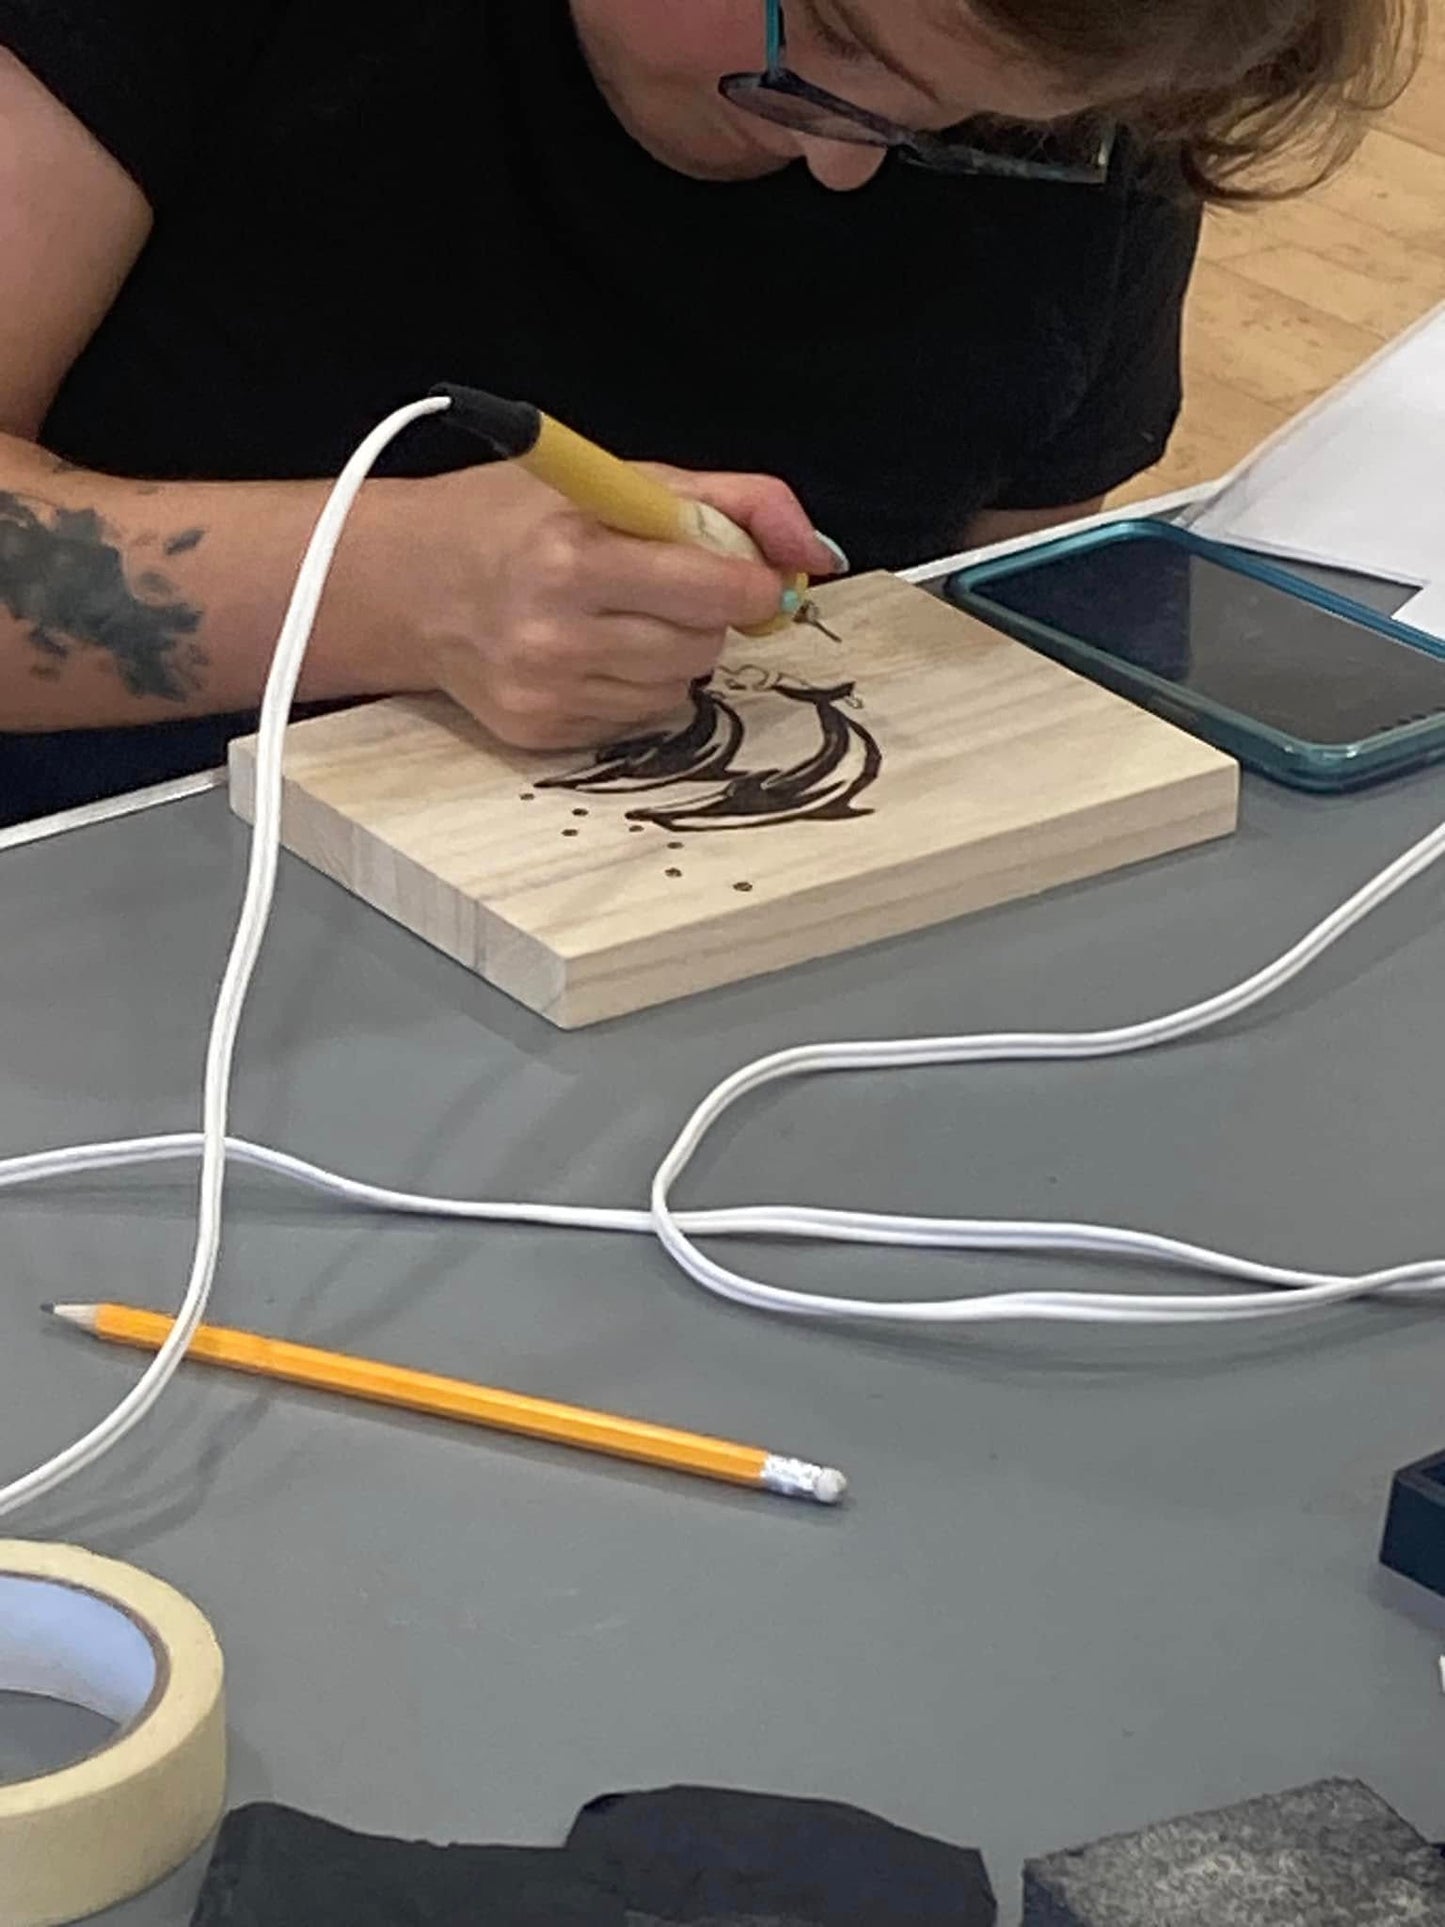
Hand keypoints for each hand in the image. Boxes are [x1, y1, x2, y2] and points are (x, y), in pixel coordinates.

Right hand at [385, 461, 840, 751]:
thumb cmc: (511, 520)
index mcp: (574, 556)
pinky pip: (639, 721)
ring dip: (671, 653)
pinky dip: (634, 688)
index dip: (751, 583)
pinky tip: (589, 654)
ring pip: (678, 690)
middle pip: (702, 645)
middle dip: (704, 615)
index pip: (714, 590)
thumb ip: (730, 501)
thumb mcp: (615, 479)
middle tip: (660, 586)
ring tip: (618, 617)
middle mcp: (556, 634)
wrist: (406, 584)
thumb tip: (816, 550)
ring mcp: (546, 693)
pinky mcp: (540, 735)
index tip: (750, 575)